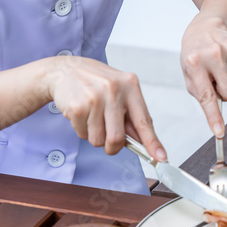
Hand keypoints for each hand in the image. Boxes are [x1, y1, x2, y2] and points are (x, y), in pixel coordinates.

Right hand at [45, 56, 166, 160]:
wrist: (65, 69)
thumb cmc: (96, 81)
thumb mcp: (119, 90)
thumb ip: (130, 114)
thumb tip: (142, 141)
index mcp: (130, 85)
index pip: (144, 120)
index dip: (153, 142)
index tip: (161, 157)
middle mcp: (114, 90)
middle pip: (117, 138)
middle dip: (113, 147)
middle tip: (108, 141)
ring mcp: (95, 98)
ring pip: (98, 140)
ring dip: (95, 136)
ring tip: (92, 117)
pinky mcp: (78, 107)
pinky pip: (83, 135)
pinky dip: (82, 130)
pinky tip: (81, 113)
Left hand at [180, 17, 226, 136]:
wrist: (205, 28)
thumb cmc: (195, 56)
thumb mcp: (189, 74)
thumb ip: (201, 94)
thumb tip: (217, 114)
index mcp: (194, 63)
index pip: (207, 96)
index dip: (214, 117)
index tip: (219, 132)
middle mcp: (213, 54)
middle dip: (226, 94)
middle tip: (216, 82)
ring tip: (221, 69)